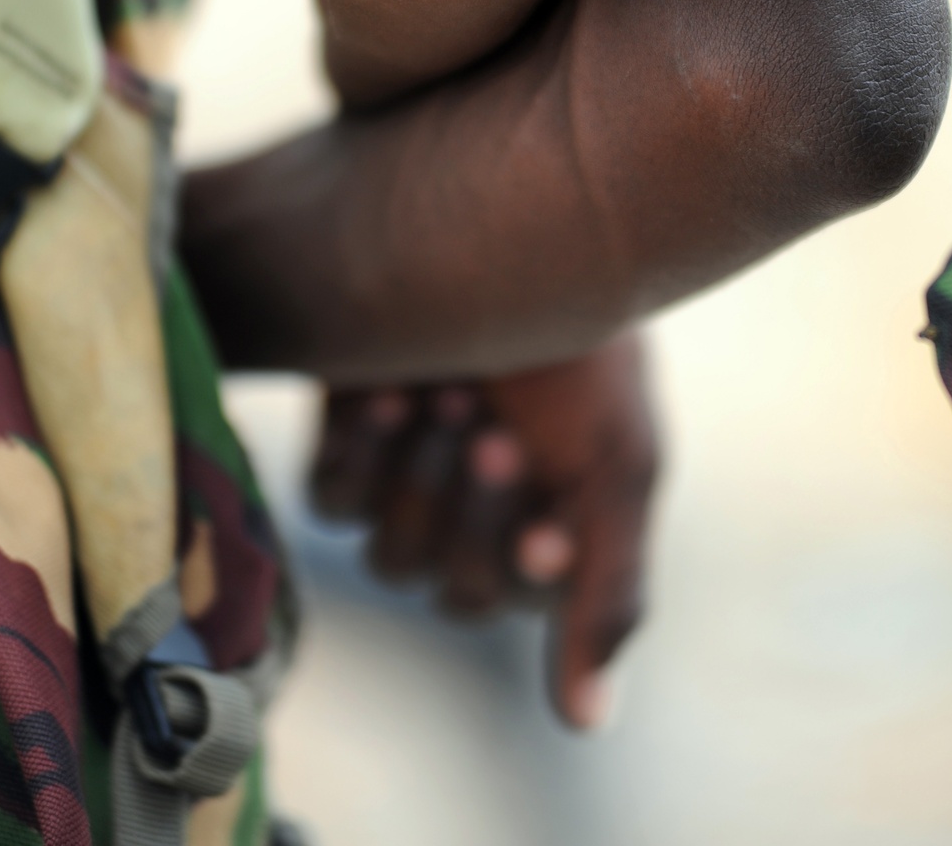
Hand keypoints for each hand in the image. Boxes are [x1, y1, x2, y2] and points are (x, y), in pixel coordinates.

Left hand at [311, 330, 659, 728]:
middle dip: (471, 513)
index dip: (519, 559)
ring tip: (452, 394)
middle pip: (443, 584)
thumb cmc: (587, 343)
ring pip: (386, 551)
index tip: (545, 511)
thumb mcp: (620, 464)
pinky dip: (364, 452)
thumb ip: (610, 595)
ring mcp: (404, 473)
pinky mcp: (347, 435)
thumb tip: (585, 725)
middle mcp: (471, 509)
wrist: (511, 226)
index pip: (511, 596)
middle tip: (492, 433)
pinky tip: (390, 391)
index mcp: (545, 521)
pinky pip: (331, 498)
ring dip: (420, 479)